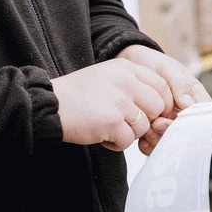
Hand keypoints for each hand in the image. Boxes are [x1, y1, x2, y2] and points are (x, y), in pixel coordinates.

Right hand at [50, 57, 174, 152]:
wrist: (49, 105)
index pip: (162, 85)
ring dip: (128, 133)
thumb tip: (160, 105)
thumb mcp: (107, 76)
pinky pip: (128, 141)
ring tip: (108, 128)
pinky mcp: (112, 121)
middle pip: (158, 106)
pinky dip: (115, 144)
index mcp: (126, 67)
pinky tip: (101, 135)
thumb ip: (132, 84)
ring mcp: (120, 100)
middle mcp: (126, 80)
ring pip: (144, 126)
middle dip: (145, 120)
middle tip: (125, 123)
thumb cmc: (76, 95)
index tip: (146, 113)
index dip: (159, 103)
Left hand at [117, 45, 211, 154]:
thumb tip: (190, 104)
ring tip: (148, 129)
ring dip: (159, 140)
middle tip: (157, 123)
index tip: (174, 120)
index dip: (189, 124)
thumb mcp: (169, 69)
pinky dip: (148, 145)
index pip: (200, 119)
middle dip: (170, 132)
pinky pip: (154, 146)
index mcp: (195, 101)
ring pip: (170, 143)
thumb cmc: (154, 65)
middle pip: (184, 134)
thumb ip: (181, 84)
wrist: (132, 65)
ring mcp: (168, 125)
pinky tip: (142, 138)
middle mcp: (184, 116)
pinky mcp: (153, 132)